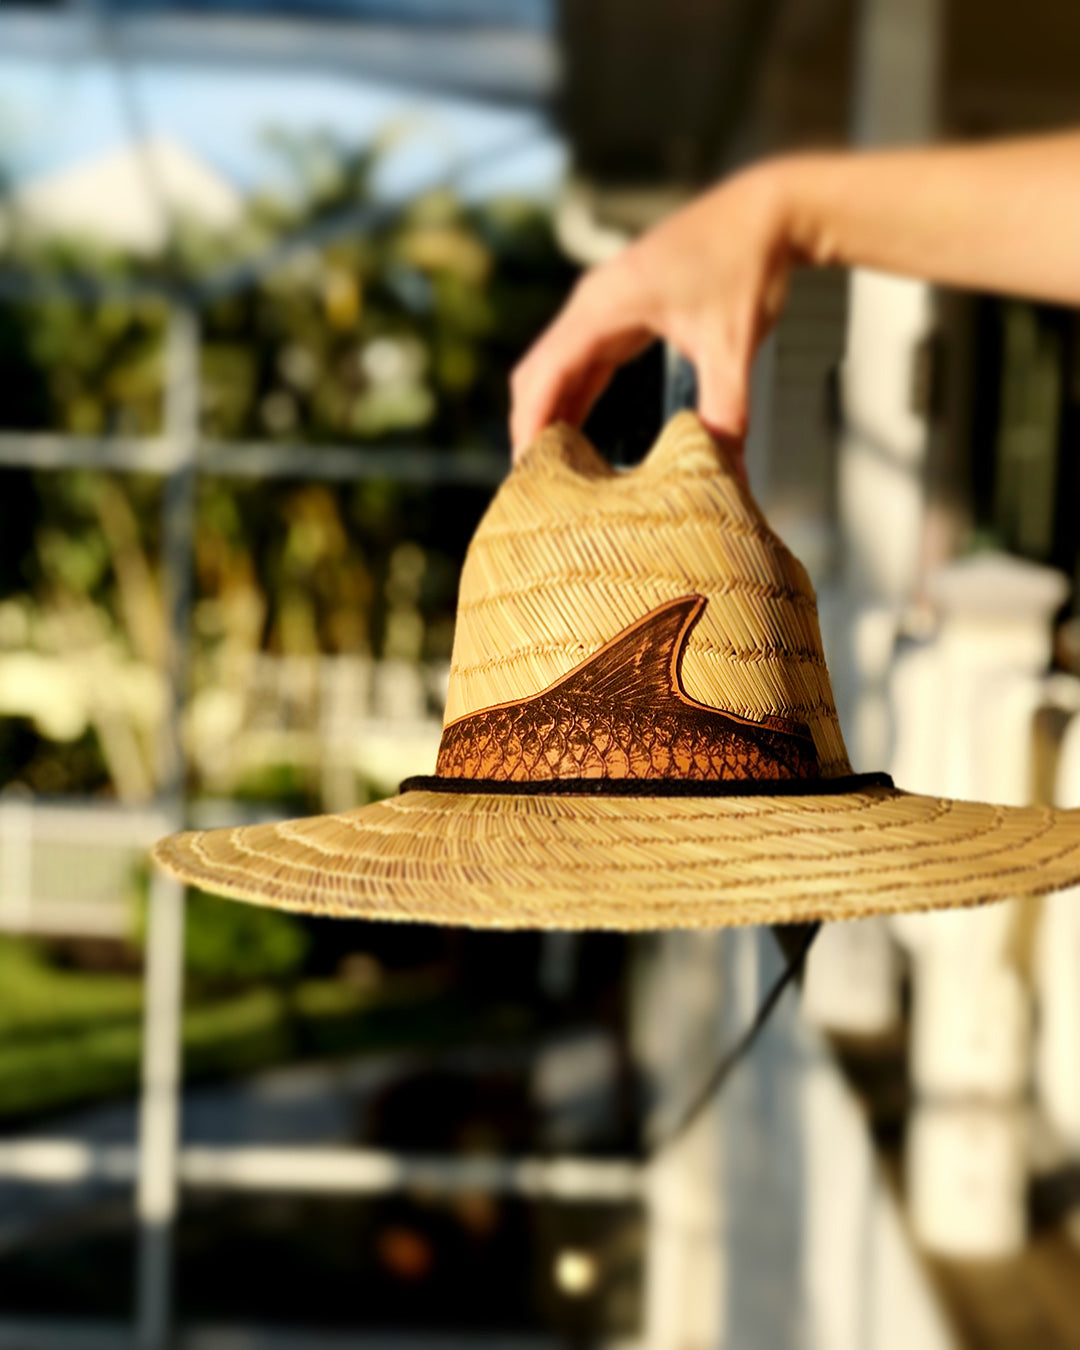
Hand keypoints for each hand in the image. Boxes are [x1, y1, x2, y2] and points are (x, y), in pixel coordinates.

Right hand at [510, 161, 793, 463]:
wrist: (769, 212)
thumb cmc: (749, 266)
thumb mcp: (734, 345)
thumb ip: (726, 413)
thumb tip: (729, 477)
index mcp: (606, 303)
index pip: (547, 372)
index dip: (531, 424)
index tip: (526, 472)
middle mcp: (594, 301)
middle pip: (539, 371)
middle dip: (531, 426)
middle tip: (534, 485)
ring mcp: (605, 304)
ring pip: (558, 367)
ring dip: (550, 415)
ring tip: (550, 472)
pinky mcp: (623, 311)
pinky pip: (584, 361)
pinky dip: (574, 398)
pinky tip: (579, 438)